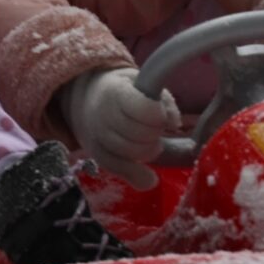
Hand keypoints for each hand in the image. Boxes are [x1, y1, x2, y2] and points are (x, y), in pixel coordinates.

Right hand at [60, 67, 180, 190]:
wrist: (89, 100)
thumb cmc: (124, 91)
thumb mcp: (144, 84)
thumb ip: (164, 100)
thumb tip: (174, 123)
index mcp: (115, 92)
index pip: (143, 109)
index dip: (158, 114)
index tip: (159, 113)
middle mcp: (102, 116)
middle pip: (139, 134)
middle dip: (155, 133)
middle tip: (156, 128)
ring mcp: (97, 138)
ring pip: (132, 154)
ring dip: (149, 151)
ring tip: (150, 141)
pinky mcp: (97, 157)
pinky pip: (120, 171)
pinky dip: (138, 177)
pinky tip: (150, 178)